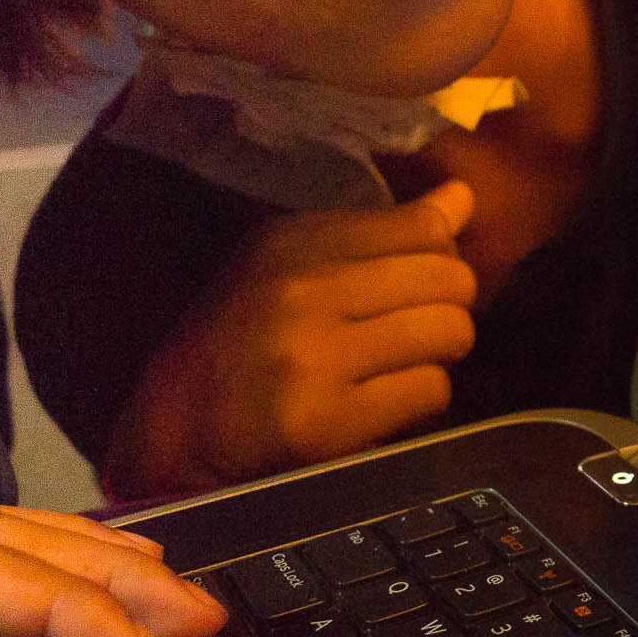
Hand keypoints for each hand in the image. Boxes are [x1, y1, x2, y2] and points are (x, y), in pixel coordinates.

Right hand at [107, 181, 478, 498]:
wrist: (174, 438)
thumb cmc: (240, 348)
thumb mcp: (290, 270)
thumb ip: (379, 234)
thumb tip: (463, 198)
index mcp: (293, 242)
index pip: (421, 226)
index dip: (439, 260)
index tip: (416, 285)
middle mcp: (303, 289)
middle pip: (448, 278)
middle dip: (447, 308)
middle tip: (416, 332)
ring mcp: (314, 356)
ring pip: (448, 332)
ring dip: (438, 355)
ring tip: (400, 366)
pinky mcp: (326, 422)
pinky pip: (429, 391)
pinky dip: (419, 401)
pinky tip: (383, 404)